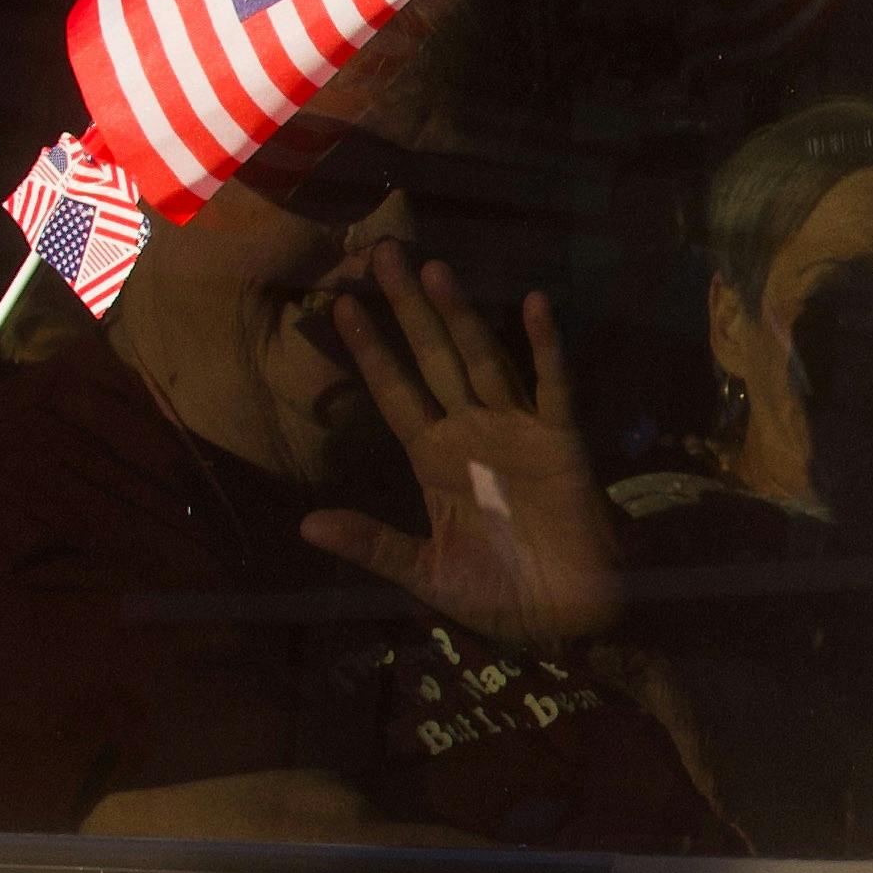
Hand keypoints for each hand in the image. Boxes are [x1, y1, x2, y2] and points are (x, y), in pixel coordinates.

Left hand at [296, 242, 624, 648]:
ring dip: (460, 316)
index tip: (340, 308)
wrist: (568, 619)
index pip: (394, 393)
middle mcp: (472, 432)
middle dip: (409, 309)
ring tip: (434, 269)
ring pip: (483, 359)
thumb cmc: (499, 595)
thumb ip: (372, 544)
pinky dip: (545, 346)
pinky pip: (552, 386)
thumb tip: (305, 525)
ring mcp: (517, 430)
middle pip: (433, 358)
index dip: (370, 352)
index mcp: (434, 460)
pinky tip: (533, 304)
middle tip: (382, 253)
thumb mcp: (425, 573)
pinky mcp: (561, 441)